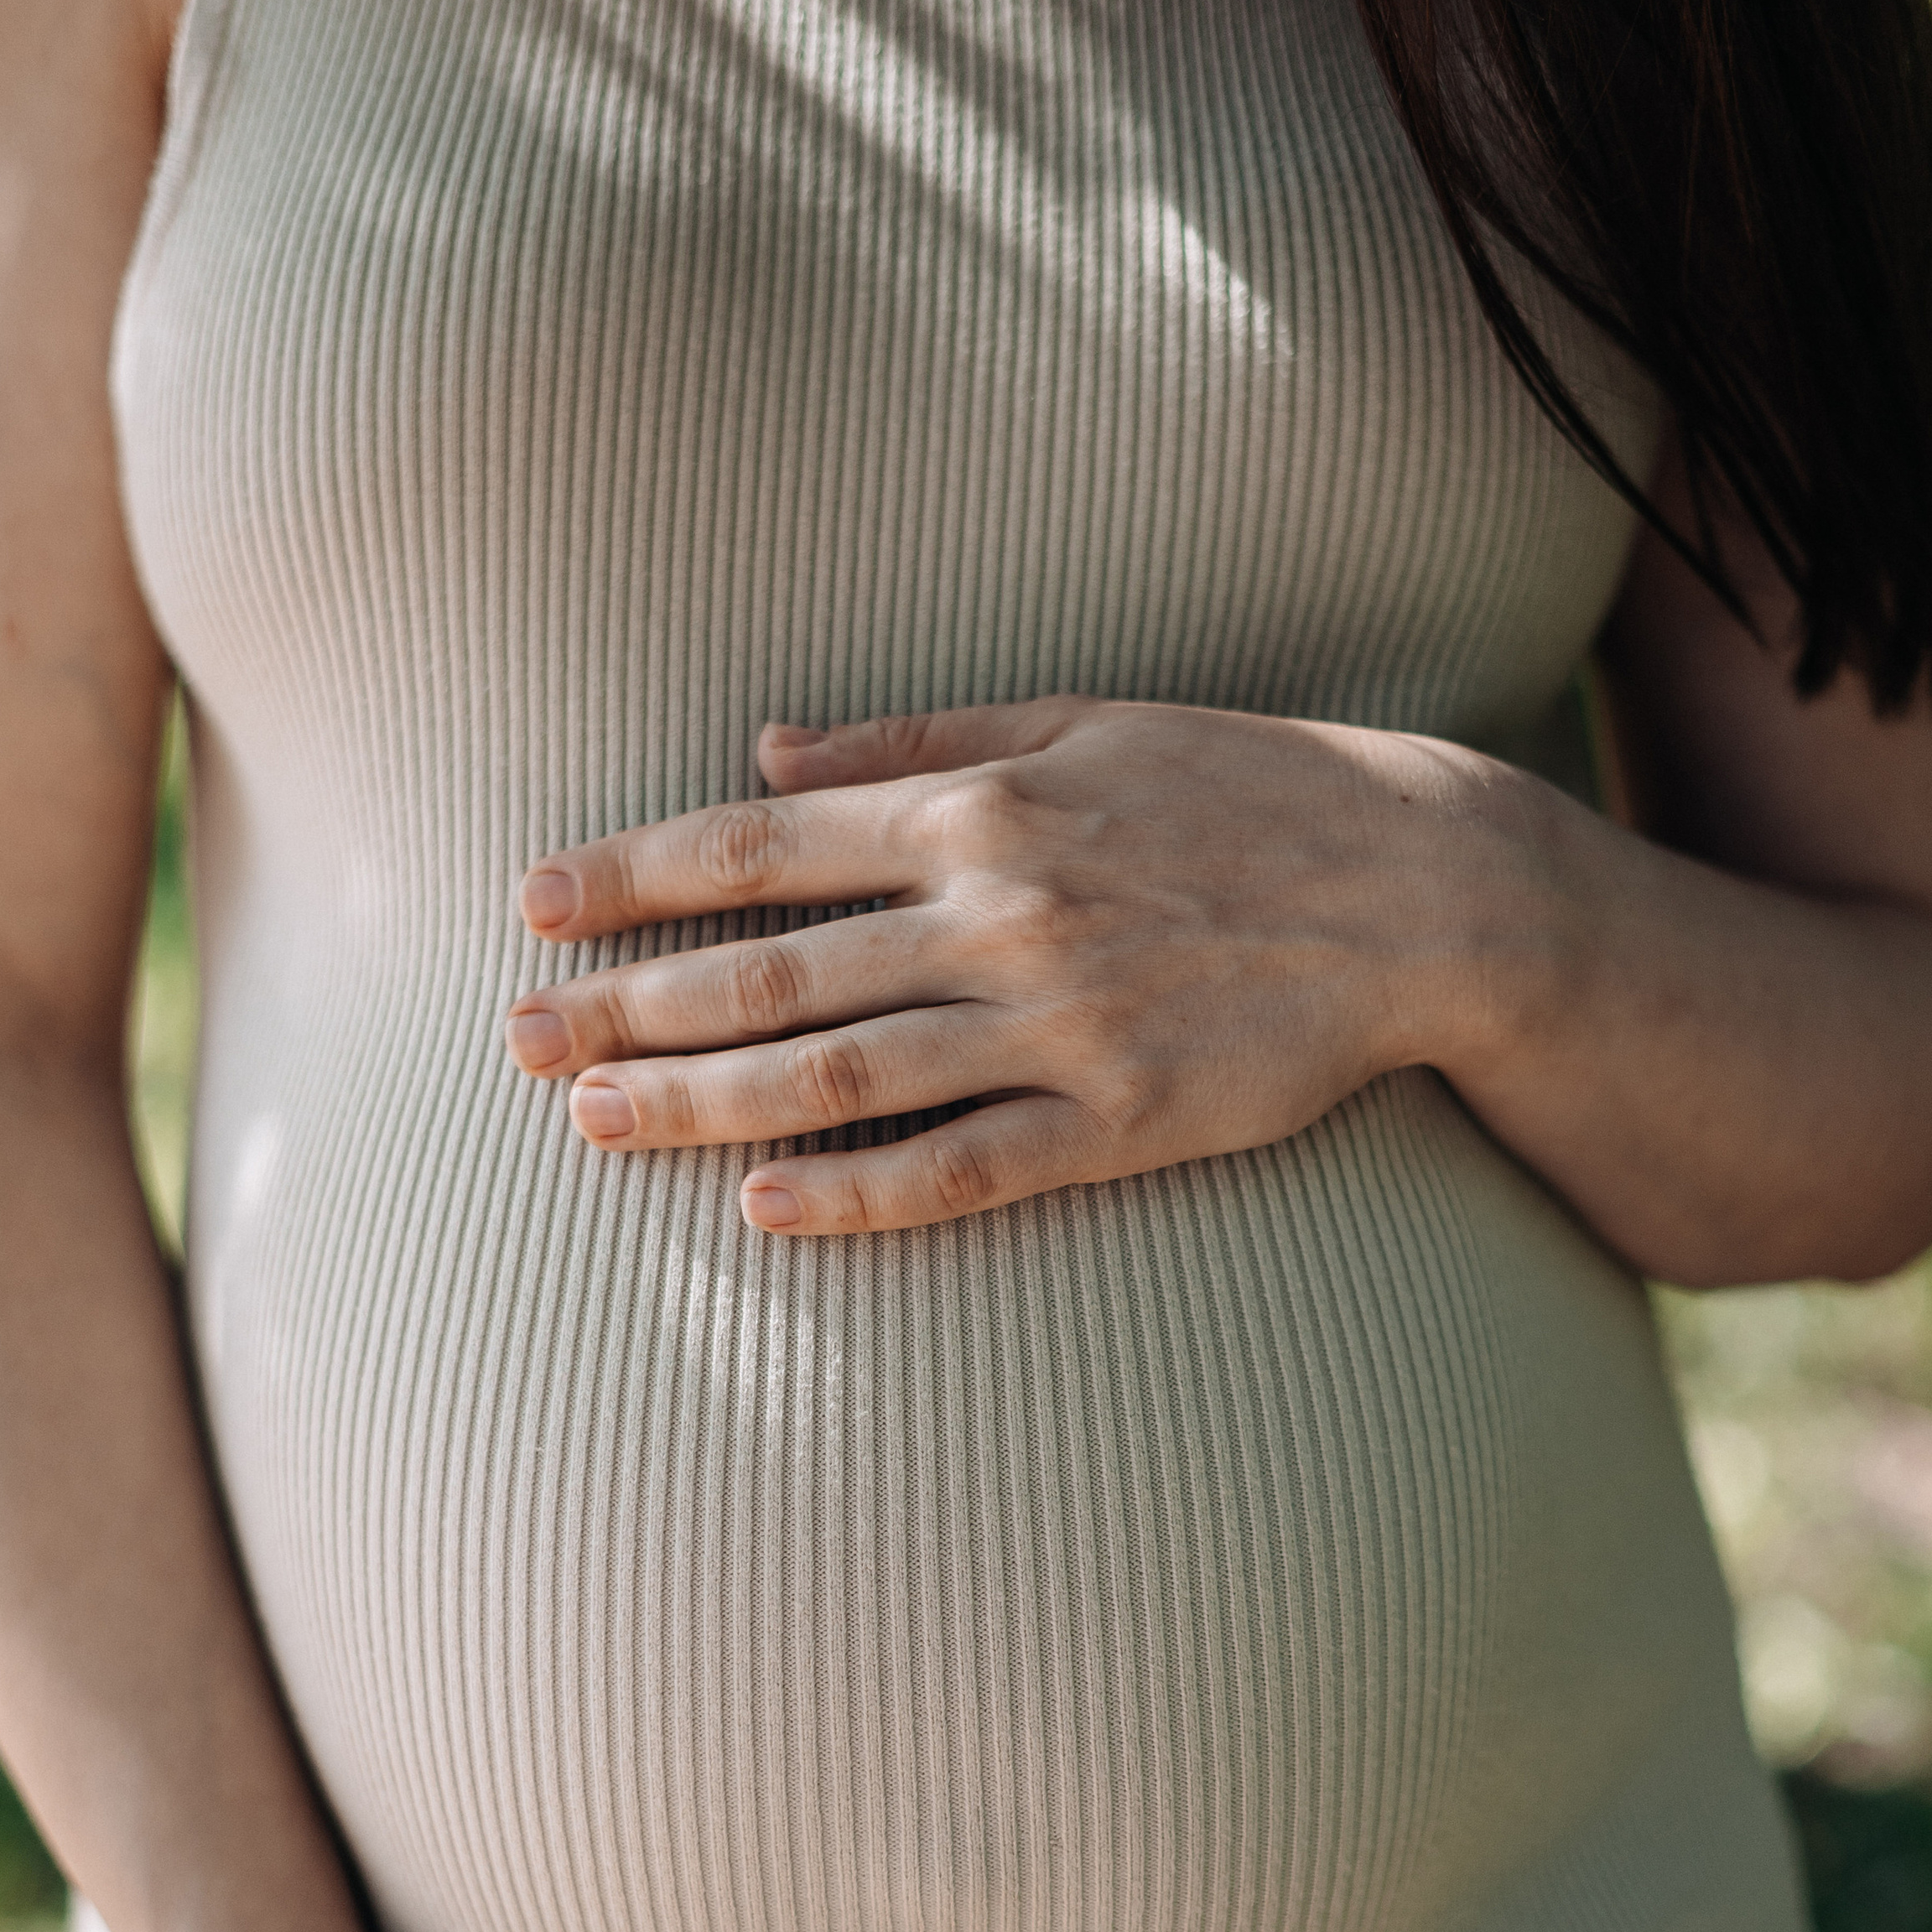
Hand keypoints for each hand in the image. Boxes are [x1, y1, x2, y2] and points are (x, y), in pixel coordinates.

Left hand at [506, 698, 1532, 1232]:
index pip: (757, 846)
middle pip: (769, 970)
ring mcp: (1059, 1028)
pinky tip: (761, 1210)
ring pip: (841, 1076)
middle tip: (511, 1042)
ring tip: (590, 1123)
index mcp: (980, 809)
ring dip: (703, 1105)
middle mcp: (999, 915)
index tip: (530, 907)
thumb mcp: (1081, 721)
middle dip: (625, 1005)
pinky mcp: (1121, 1125)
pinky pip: (962, 1169)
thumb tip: (761, 753)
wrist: (1421, 891)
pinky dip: (859, 1196)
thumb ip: (914, 741)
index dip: (630, 876)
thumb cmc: (1243, 790)